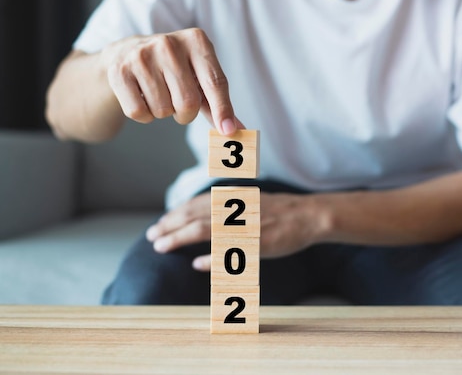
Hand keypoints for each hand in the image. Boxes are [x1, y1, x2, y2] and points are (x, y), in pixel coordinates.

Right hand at [102, 27, 242, 132]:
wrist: (126, 53)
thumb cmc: (173, 69)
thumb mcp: (198, 76)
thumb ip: (218, 103)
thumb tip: (238, 130)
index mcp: (196, 40)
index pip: (215, 82)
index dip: (222, 110)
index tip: (227, 131)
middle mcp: (169, 44)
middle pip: (188, 102)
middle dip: (186, 114)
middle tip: (179, 105)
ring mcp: (142, 55)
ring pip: (163, 110)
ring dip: (164, 113)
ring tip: (158, 94)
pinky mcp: (119, 71)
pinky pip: (140, 113)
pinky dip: (145, 115)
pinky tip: (142, 97)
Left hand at [146, 192, 331, 270]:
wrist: (308, 215)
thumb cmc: (280, 211)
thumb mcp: (250, 202)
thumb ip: (227, 209)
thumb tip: (204, 218)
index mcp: (233, 198)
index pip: (196, 204)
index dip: (175, 214)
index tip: (160, 224)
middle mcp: (235, 208)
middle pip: (193, 215)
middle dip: (169, 225)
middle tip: (152, 236)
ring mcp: (244, 224)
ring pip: (203, 229)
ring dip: (179, 237)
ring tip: (161, 246)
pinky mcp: (255, 241)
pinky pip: (228, 250)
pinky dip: (210, 258)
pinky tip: (196, 264)